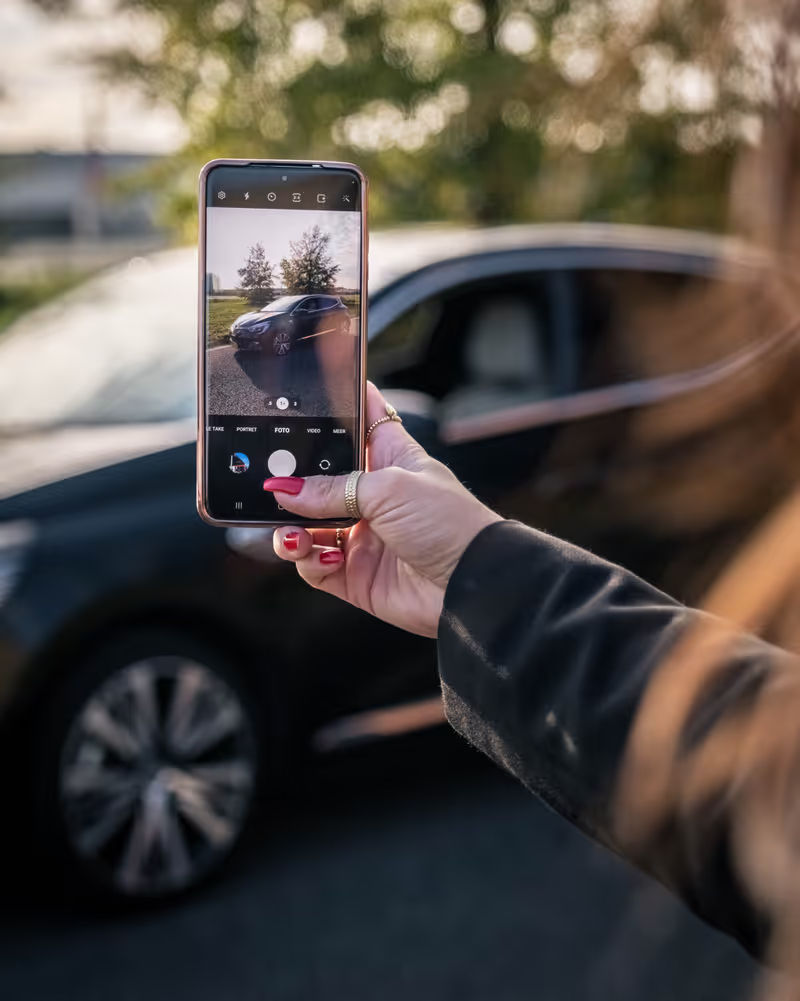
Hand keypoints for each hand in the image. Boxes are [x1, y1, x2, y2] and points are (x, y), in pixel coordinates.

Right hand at [267, 383, 501, 637]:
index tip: (308, 394)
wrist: (470, 584)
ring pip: (306, 526)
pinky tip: (320, 554)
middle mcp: (372, 497)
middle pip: (318, 480)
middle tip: (273, 484)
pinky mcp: (353, 574)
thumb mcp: (389, 488)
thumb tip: (285, 490)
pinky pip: (313, 565)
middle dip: (292, 481)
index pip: (362, 422)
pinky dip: (307, 560)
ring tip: (295, 533)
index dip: (339, 406)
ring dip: (291, 528)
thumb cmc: (448, 522)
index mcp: (391, 460)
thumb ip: (332, 488)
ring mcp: (361, 536)